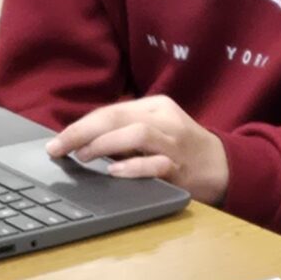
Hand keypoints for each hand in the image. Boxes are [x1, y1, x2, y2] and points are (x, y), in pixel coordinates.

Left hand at [50, 95, 227, 203]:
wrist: (224, 167)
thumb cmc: (181, 149)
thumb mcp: (155, 129)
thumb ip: (124, 131)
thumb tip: (79, 142)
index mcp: (156, 106)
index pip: (110, 111)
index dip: (79, 126)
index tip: (56, 142)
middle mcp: (165, 119)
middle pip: (117, 117)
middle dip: (82, 132)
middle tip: (59, 148)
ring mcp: (175, 142)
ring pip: (136, 133)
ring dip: (104, 145)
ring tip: (82, 157)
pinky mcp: (182, 167)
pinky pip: (156, 163)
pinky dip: (133, 167)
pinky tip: (114, 172)